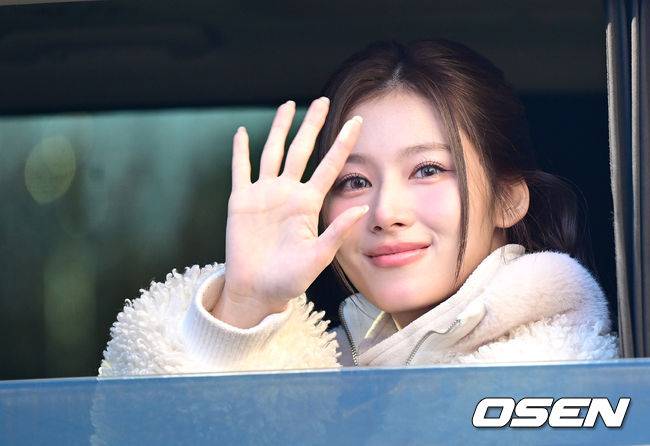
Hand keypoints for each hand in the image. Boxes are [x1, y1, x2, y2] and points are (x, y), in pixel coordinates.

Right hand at [213, 97, 366, 326]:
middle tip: (322, 100)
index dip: (342, 143)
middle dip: (311, 125)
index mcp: (307, 203)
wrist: (257, 290)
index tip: (358, 121)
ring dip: (279, 129)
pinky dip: (239, 151)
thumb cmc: (289, 279)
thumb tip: (363, 208)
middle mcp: (287, 193)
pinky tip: (240, 132)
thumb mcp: (318, 257)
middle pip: (301, 150)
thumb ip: (337, 231)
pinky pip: (240, 170)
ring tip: (288, 105)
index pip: (329, 166)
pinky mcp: (240, 201)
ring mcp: (263, 194)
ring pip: (272, 152)